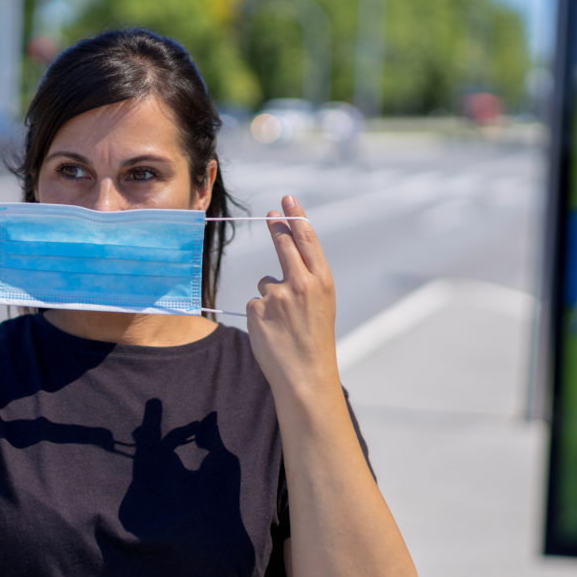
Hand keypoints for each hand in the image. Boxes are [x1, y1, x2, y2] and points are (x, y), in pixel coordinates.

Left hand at [246, 195, 339, 394]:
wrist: (305, 375)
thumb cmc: (314, 340)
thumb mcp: (321, 305)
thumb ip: (307, 282)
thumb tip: (283, 265)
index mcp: (322, 281)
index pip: (307, 240)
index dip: (296, 218)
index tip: (287, 201)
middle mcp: (301, 283)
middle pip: (284, 245)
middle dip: (277, 227)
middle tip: (271, 214)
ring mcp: (277, 295)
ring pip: (266, 283)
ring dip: (270, 298)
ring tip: (284, 324)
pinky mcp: (257, 308)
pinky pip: (254, 303)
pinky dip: (260, 315)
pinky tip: (272, 332)